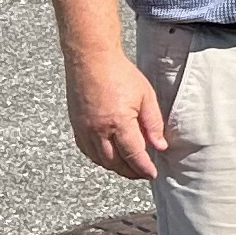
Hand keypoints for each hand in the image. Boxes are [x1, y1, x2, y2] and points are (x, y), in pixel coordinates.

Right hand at [65, 53, 168, 180]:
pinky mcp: (76, 126)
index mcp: (119, 123)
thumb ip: (153, 124)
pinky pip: (86, 150)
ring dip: (114, 167)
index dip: (143, 168)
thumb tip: (159, 147)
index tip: (152, 174)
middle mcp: (98, 130)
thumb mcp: (146, 96)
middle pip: (115, 162)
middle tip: (142, 173)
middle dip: (130, 172)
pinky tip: (108, 156)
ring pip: (99, 159)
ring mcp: (84, 129)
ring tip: (128, 167)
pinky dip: (98, 158)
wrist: (91, 59)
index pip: (133, 155)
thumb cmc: (120, 73)